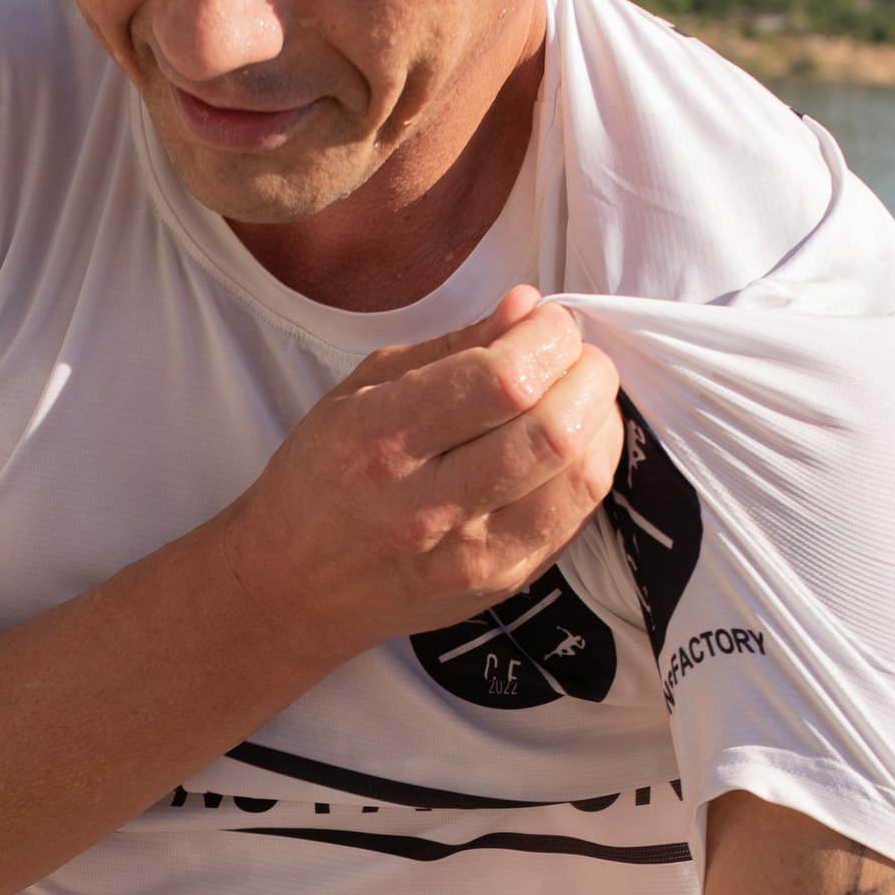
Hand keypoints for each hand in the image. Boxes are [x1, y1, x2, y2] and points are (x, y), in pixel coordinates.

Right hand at [220, 284, 621, 659]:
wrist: (293, 587)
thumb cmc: (324, 477)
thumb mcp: (362, 390)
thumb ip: (452, 347)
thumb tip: (526, 306)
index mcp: (380, 437)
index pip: (501, 380)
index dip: (549, 337)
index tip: (550, 321)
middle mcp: (425, 504)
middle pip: (552, 429)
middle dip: (587, 373)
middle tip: (575, 355)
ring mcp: (468, 555)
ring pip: (579, 477)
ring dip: (600, 420)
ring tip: (580, 395)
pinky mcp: (500, 583)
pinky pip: (577, 517)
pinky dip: (590, 465)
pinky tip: (572, 444)